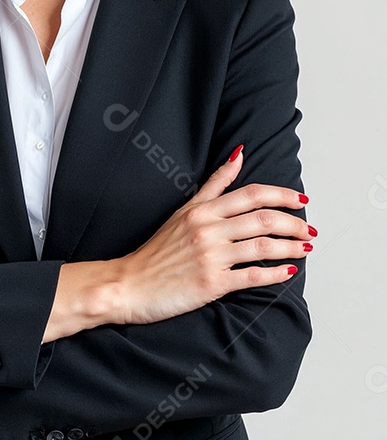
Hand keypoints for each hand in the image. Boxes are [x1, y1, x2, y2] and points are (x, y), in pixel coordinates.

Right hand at [111, 145, 314, 325]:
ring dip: (291, 247)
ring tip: (305, 248)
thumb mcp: (183, 210)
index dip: (281, 195)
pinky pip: (252, 276)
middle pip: (263, 218)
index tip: (301, 200)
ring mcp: (210, 256)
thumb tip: (238, 154)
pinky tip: (288, 273)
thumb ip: (214, 184)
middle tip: (309, 229)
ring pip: (263, 246)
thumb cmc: (157, 250)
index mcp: (202, 209)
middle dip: (293, 223)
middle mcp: (207, 229)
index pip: (251, 194)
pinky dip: (275, 274)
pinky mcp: (212, 283)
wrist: (129, 284)